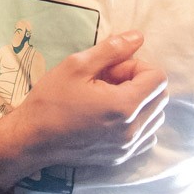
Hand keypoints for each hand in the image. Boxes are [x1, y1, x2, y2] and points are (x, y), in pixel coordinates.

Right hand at [0, 32, 167, 190]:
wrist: (32, 139)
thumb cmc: (51, 99)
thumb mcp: (77, 65)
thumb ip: (112, 49)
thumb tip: (138, 36)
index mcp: (124, 106)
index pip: (158, 78)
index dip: (136, 66)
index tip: (112, 69)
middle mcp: (132, 130)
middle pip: (160, 97)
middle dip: (139, 82)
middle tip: (109, 81)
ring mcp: (128, 147)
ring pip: (155, 117)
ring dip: (139, 102)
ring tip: (109, 99)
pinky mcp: (121, 157)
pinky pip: (146, 135)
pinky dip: (137, 121)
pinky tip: (111, 116)